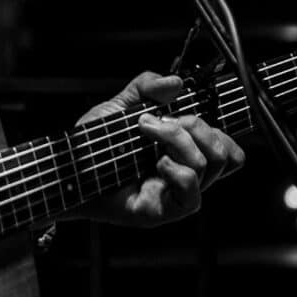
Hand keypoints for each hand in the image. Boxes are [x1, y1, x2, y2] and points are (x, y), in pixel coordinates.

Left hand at [78, 70, 242, 228]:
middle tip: (157, 121)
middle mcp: (185, 178)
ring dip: (178, 140)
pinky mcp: (162, 213)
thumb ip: (146, 88)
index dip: (219, 130)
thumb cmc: (92, 145)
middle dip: (195, 126)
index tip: (184, 114)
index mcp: (183, 157)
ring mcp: (175, 197)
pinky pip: (192, 195)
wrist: (66, 169)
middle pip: (224, 153)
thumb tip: (176, 83)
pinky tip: (155, 163)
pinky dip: (177, 172)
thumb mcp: (119, 106)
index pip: (230, 152)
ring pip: (208, 166)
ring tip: (147, 134)